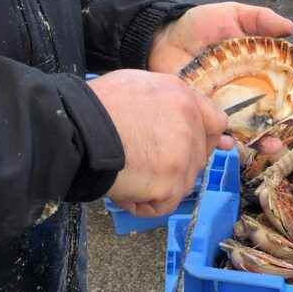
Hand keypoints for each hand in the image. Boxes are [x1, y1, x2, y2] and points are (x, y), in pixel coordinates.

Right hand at [89, 69, 233, 216]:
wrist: (77, 129)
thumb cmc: (96, 108)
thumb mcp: (137, 87)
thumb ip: (169, 103)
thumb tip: (195, 122)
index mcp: (182, 97)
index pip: (215, 122)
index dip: (209, 138)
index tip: (213, 148)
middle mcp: (190, 123)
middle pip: (198, 157)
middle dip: (176, 165)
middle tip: (146, 165)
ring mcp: (184, 155)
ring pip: (181, 183)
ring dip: (156, 186)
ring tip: (125, 172)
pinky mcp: (172, 182)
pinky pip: (162, 205)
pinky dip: (142, 204)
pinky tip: (123, 189)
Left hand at [148, 2, 292, 152]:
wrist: (162, 40)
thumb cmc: (198, 27)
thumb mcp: (230, 15)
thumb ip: (258, 19)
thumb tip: (290, 28)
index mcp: (260, 66)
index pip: (289, 75)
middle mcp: (250, 90)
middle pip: (279, 109)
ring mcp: (230, 107)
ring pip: (255, 129)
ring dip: (269, 140)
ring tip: (275, 145)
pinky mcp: (207, 116)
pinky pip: (219, 134)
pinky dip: (226, 142)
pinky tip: (231, 143)